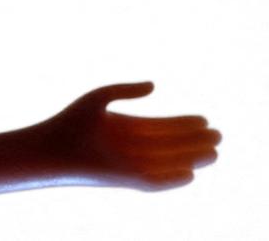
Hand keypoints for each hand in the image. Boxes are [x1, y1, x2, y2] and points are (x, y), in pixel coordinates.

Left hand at [28, 82, 219, 190]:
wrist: (50, 147)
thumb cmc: (69, 121)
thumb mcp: (100, 97)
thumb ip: (127, 89)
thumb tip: (155, 85)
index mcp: (127, 128)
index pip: (162, 127)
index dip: (183, 124)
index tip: (204, 119)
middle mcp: (132, 148)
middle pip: (170, 145)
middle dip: (193, 141)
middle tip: (218, 135)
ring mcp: (130, 165)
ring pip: (168, 163)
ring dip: (190, 158)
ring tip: (214, 153)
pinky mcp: (125, 180)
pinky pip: (154, 182)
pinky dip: (172, 180)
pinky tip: (191, 175)